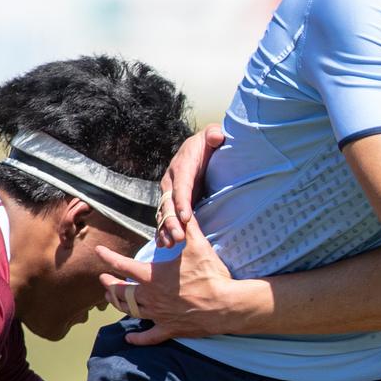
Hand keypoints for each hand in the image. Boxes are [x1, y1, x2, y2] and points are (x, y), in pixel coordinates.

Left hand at [98, 216, 249, 345]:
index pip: (122, 265)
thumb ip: (188, 227)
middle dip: (109, 284)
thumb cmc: (209, 275)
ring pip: (129, 311)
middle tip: (104, 279)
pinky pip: (148, 337)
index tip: (99, 251)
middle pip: (120, 291)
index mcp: (152, 276)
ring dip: (117, 304)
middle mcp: (149, 297)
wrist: (224, 304)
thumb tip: (183, 211)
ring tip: (111, 298)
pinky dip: (137, 339)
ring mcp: (157, 315)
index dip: (108, 257)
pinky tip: (129, 339)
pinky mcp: (168, 329)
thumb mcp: (198, 246)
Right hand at [156, 123, 223, 246]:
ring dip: (165, 230)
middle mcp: (171, 181)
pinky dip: (162, 231)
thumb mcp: (212, 135)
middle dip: (172, 221)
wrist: (198, 147)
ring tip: (168, 245)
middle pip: (168, 204)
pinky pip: (164, 217)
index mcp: (182, 167)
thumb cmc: (208, 143)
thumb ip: (214, 134)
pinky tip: (163, 245)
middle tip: (178, 238)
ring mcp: (169, 193)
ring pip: (164, 213)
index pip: (181, 186)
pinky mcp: (171, 202)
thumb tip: (218, 137)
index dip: (182, 202)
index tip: (186, 217)